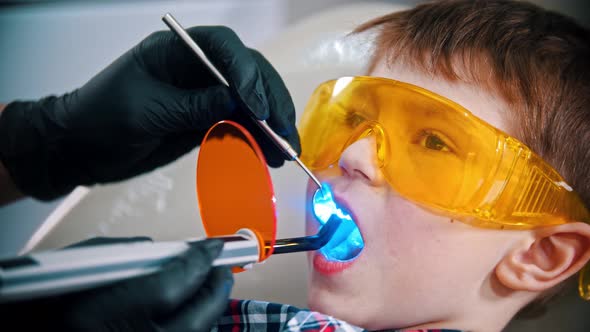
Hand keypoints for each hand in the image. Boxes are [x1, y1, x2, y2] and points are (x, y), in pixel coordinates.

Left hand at [0, 26, 299, 200]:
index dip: (247, 73)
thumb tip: (237, 103)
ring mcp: (202, 95)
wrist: (80, 148)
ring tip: (287, 151)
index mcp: (175, 50)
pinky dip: (256, 140)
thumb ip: (193, 106)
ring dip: (271, 125)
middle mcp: (195, 68)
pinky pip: (238, 125)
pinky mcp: (204, 120)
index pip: (224, 47)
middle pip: (247, 74)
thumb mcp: (147, 110)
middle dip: (270, 102)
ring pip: (249, 102)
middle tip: (284, 133)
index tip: (257, 108)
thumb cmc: (100, 118)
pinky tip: (270, 155)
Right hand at [1, 237, 233, 330]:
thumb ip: (118, 256)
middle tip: (219, 267)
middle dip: (214, 287)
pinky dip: (193, 328)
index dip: (199, 260)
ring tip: (210, 288)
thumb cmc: (36, 306)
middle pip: (197, 316)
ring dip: (208, 310)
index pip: (173, 282)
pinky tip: (191, 315)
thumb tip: (158, 251)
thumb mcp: (69, 272)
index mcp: (99, 316)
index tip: (211, 246)